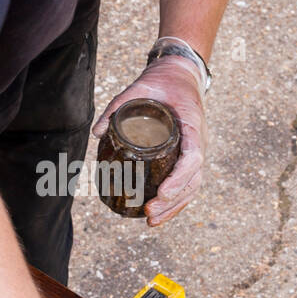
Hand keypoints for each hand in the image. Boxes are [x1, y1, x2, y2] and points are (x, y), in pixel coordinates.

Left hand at [92, 55, 206, 224]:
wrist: (181, 76)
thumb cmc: (163, 82)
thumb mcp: (140, 87)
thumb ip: (118, 105)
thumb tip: (97, 131)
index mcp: (193, 126)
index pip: (193, 159)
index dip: (178, 180)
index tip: (162, 194)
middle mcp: (199, 143)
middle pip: (193, 181)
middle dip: (172, 202)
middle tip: (149, 213)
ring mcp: (196, 152)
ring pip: (191, 187)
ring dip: (174, 208)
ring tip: (152, 221)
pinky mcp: (188, 157)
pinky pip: (186, 183)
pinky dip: (175, 201)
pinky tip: (158, 214)